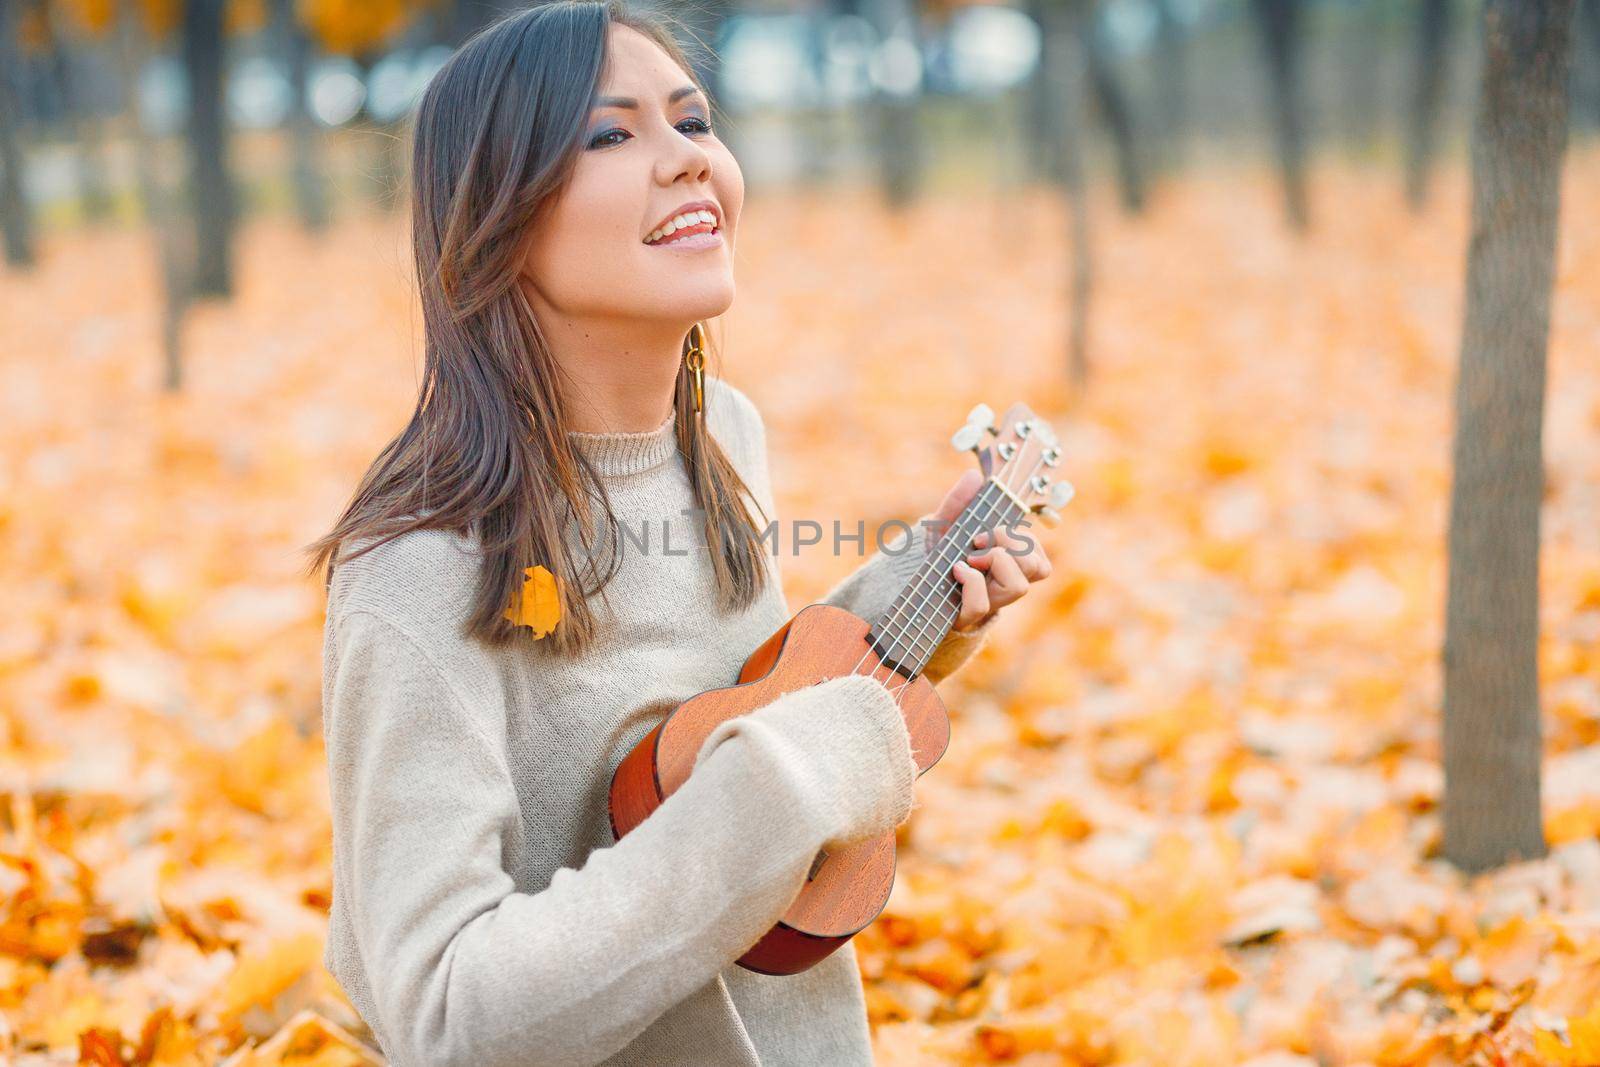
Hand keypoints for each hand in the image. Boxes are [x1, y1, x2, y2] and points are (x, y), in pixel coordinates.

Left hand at [917, 470, 1053, 631]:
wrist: (908, 585)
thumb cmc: (936, 556)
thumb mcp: (944, 525)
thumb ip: (958, 502)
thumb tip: (974, 475)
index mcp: (1009, 568)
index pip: (1041, 560)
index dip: (1024, 542)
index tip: (986, 533)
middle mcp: (1004, 588)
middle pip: (1040, 569)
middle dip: (1011, 546)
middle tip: (978, 544)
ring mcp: (988, 604)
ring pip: (1020, 587)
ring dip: (996, 562)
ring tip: (970, 559)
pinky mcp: (966, 617)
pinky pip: (981, 606)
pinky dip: (970, 582)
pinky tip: (956, 571)